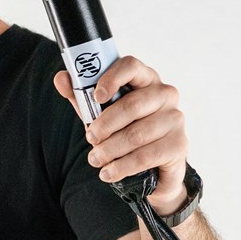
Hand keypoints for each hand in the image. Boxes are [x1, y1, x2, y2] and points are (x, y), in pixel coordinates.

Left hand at [53, 56, 187, 214]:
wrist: (152, 169)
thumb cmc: (125, 132)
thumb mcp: (100, 114)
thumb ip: (82, 97)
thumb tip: (61, 78)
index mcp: (145, 79)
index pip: (131, 66)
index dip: (112, 78)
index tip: (96, 96)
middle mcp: (165, 94)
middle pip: (132, 105)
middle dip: (105, 125)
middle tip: (90, 138)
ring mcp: (175, 119)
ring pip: (137, 134)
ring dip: (110, 150)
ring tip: (95, 159)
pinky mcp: (179, 145)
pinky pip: (146, 156)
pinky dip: (122, 167)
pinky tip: (109, 173)